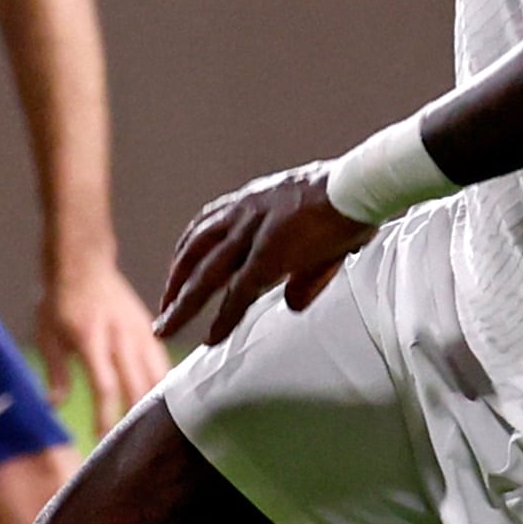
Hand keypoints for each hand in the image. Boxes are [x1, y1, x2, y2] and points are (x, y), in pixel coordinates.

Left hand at [38, 243, 167, 423]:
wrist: (84, 261)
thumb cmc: (60, 301)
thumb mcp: (47, 335)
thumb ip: (55, 373)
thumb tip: (55, 407)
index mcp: (91, 337)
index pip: (105, 385)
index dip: (106, 415)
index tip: (101, 438)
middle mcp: (120, 335)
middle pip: (137, 384)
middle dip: (135, 418)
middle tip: (131, 446)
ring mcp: (139, 331)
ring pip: (157, 375)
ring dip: (155, 405)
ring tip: (153, 433)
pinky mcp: (150, 329)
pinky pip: (163, 363)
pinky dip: (164, 386)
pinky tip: (165, 406)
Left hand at [154, 166, 371, 348]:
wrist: (359, 185)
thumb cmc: (349, 201)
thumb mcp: (318, 234)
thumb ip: (303, 273)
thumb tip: (292, 304)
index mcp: (253, 202)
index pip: (208, 225)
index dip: (189, 251)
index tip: (179, 270)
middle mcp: (244, 214)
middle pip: (195, 250)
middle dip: (176, 280)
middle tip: (163, 307)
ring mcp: (253, 234)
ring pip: (206, 275)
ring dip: (183, 303)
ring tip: (167, 326)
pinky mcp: (268, 256)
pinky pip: (238, 293)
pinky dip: (222, 317)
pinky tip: (211, 338)